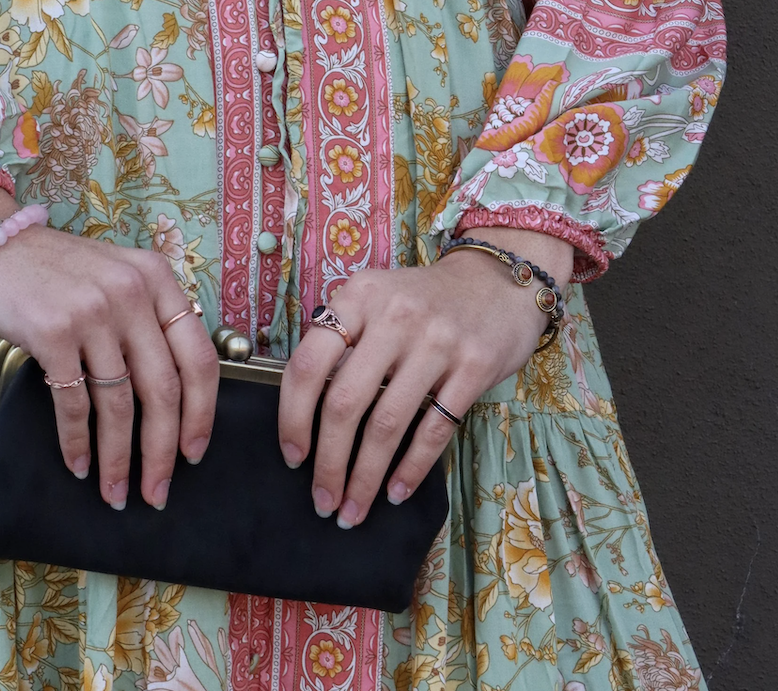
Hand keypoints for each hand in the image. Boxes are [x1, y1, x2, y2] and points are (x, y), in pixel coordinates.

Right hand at [0, 173, 218, 510]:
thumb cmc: (53, 270)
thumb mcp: (114, 277)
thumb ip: (145, 319)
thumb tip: (171, 395)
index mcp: (156, 278)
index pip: (199, 357)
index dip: (201, 414)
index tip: (193, 454)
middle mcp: (131, 292)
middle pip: (164, 390)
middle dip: (162, 452)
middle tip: (156, 493)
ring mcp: (92, 311)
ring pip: (119, 404)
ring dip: (118, 459)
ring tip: (116, 493)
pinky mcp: (52, 332)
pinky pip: (74, 403)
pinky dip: (77, 442)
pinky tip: (77, 465)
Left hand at [277, 229, 573, 527]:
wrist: (497, 280)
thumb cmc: (424, 299)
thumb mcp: (376, 299)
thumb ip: (343, 340)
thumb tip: (305, 411)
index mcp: (358, 297)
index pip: (308, 364)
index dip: (292, 417)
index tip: (293, 456)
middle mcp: (393, 316)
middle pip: (344, 403)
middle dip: (329, 463)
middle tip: (323, 502)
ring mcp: (436, 341)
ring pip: (387, 424)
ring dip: (365, 478)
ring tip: (353, 510)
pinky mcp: (474, 366)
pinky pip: (434, 429)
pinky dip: (411, 469)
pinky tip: (396, 492)